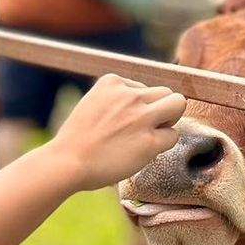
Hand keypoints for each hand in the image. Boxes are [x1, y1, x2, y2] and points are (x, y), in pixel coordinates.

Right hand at [44, 74, 184, 191]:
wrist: (67, 162)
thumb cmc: (78, 140)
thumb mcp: (93, 103)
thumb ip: (117, 99)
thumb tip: (143, 103)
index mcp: (113, 81)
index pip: (143, 87)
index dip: (140, 106)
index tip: (122, 121)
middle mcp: (130, 94)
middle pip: (166, 92)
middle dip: (161, 109)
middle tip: (145, 128)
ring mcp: (141, 116)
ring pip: (178, 104)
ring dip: (168, 120)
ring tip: (149, 136)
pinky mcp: (150, 141)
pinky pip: (173, 136)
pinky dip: (162, 145)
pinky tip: (143, 152)